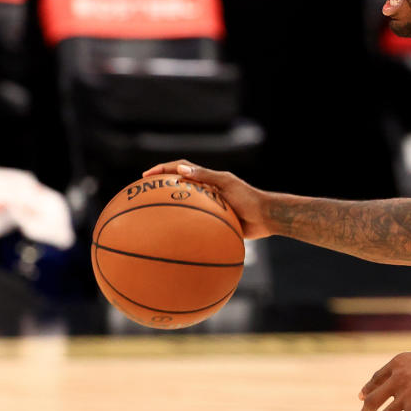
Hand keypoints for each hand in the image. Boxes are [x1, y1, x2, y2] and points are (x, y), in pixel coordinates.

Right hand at [142, 160, 272, 238]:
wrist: (267, 218)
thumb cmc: (249, 198)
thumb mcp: (226, 185)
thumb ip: (205, 177)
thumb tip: (180, 171)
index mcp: (209, 179)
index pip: (181, 168)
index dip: (163, 170)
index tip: (145, 176)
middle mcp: (208, 191)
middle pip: (180, 186)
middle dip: (161, 188)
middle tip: (143, 194)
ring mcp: (211, 207)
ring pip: (186, 207)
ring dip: (170, 209)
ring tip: (152, 220)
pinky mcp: (217, 222)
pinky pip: (196, 225)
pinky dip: (185, 230)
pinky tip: (174, 241)